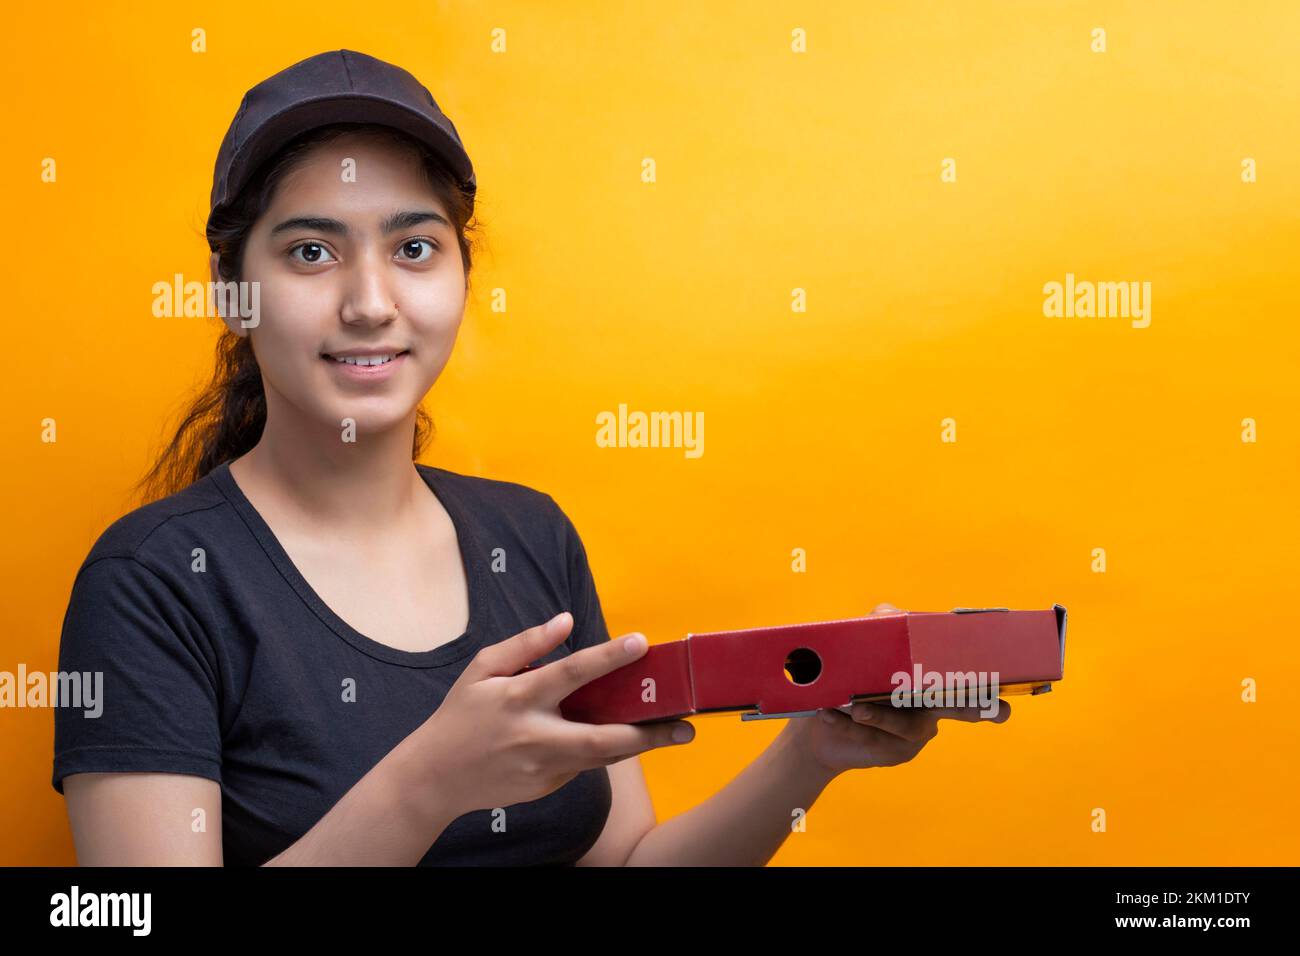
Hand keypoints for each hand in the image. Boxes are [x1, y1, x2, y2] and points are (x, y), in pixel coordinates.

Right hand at [411, 612, 694, 816]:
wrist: (435, 778)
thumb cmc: (460, 716)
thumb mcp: (482, 669)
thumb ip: (526, 644)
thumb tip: (566, 621)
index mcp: (518, 697)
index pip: (571, 672)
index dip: (608, 657)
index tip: (640, 642)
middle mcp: (534, 735)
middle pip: (602, 736)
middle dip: (648, 732)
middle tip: (686, 724)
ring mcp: (542, 767)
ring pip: (602, 757)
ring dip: (640, 745)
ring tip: (675, 732)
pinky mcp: (545, 787)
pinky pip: (582, 765)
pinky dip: (602, 750)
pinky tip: (620, 738)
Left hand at [783, 602, 1011, 777]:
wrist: (820, 722)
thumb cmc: (850, 678)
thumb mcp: (861, 644)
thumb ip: (881, 623)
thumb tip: (892, 615)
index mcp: (932, 679)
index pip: (966, 678)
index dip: (989, 687)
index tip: (1007, 697)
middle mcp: (931, 707)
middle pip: (958, 707)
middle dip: (974, 706)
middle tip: (991, 711)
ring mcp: (915, 732)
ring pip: (909, 726)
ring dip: (883, 716)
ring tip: (856, 707)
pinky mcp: (893, 751)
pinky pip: (875, 738)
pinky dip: (848, 724)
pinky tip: (829, 713)